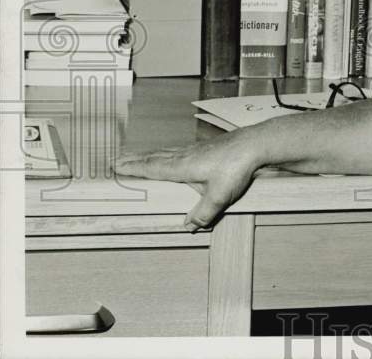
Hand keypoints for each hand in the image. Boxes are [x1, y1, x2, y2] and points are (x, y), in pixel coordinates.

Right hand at [114, 130, 261, 230]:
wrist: (255, 144)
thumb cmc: (236, 167)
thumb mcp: (219, 196)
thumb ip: (203, 213)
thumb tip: (189, 226)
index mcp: (182, 166)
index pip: (152, 168)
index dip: (133, 168)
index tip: (116, 166)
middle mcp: (185, 155)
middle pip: (154, 157)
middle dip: (135, 159)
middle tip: (117, 159)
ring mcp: (195, 149)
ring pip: (166, 152)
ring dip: (149, 155)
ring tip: (138, 157)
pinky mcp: (206, 148)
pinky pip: (179, 150)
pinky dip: (167, 152)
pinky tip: (171, 154)